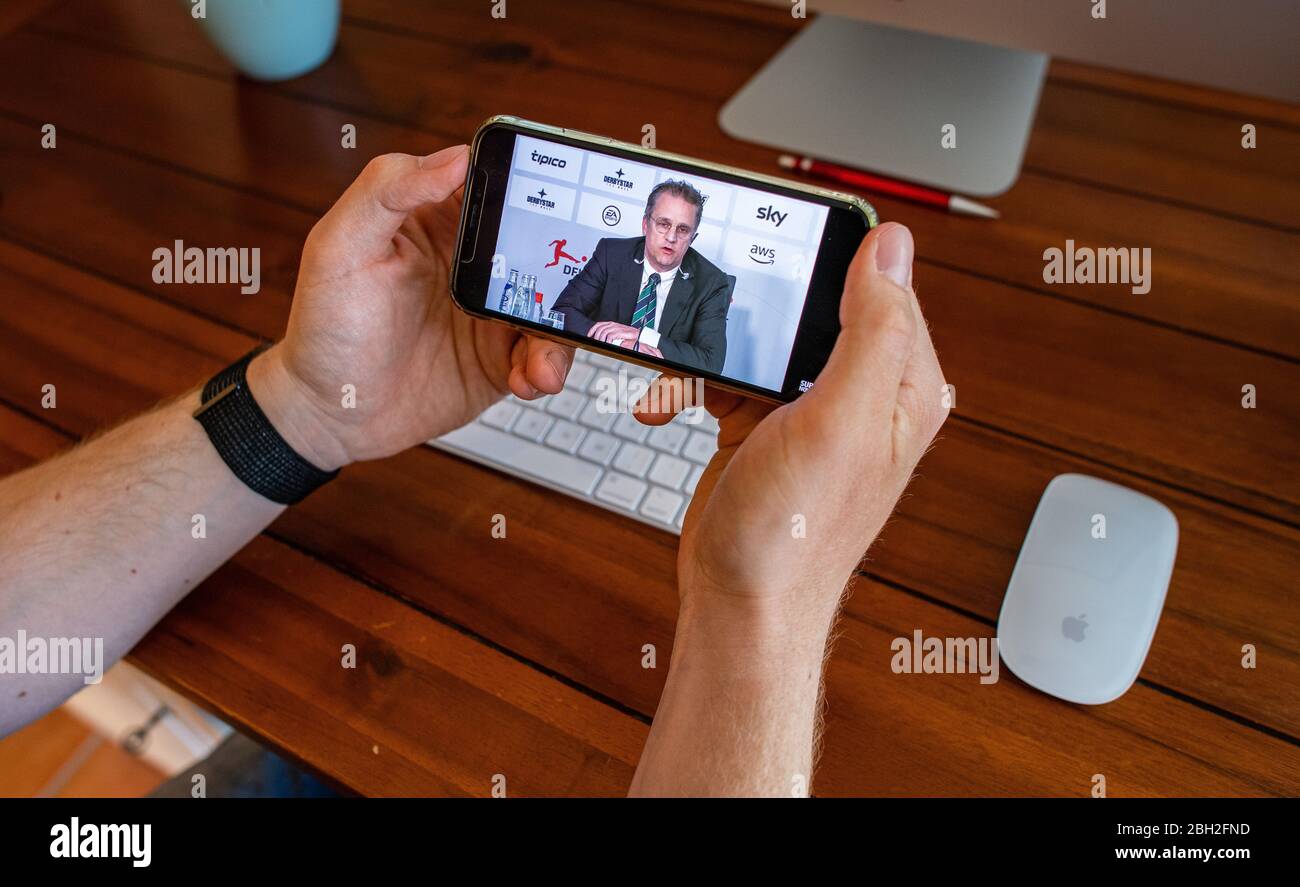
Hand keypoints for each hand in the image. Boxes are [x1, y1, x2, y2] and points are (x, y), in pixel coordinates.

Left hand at [247, 146, 572, 470]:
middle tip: (568, 291)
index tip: (564, 198)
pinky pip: (545, 354)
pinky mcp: (503, 358)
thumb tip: (454, 158)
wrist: (333, 416)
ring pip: (554, 304)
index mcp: (438, 219)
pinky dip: (548, 366)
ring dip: (560, 329)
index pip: (498, 185)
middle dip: (566, 268)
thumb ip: (387, 190)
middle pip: (543, 247)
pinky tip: (527, 378)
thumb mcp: (340, 246)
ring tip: (540, 359)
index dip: (534, 187)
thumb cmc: (324, 326)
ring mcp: (492, 311)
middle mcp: (473, 262)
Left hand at [589, 321, 639, 346]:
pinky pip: (610, 336)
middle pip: (599, 328)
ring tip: (602, 344)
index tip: (589, 335)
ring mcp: (616, 328)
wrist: (638, 335)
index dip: (592, 330)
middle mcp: (612, 324)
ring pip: (603, 332)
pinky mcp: (619, 332)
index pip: (598, 324)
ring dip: (601, 339)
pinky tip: (608, 343)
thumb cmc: (628, 335)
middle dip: (596, 336)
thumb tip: (601, 338)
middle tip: (596, 342)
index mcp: (611, 324)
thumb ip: (609, 334)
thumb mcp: (616, 333)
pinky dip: (607, 340)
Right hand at [635, 223, 946, 641]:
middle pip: (815, 307)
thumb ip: (873, 331)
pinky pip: (733, 378)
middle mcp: (865, 396)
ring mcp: (813, 413)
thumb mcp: (841, 420)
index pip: (883, 286)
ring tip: (685, 367)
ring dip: (719, 348)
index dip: (832, 257)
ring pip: (766, 341)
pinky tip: (674, 401)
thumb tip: (891, 246)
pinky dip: (697, 382)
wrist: (740, 603)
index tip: (779, 241)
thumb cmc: (795, 533)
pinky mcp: (767, 428)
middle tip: (715, 309)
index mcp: (902, 386)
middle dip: (760, 308)